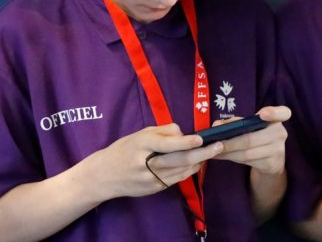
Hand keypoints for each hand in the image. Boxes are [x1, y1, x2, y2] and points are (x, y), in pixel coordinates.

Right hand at [84, 123, 220, 199]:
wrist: (103, 177)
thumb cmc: (123, 150)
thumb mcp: (139, 134)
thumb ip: (162, 132)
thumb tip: (183, 133)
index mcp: (141, 145)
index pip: (167, 144)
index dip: (185, 141)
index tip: (201, 138)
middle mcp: (146, 164)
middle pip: (178, 160)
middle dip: (202, 153)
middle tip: (219, 146)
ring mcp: (150, 179)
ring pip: (181, 171)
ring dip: (199, 162)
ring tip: (213, 152)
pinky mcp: (154, 189)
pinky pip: (176, 179)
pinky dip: (189, 171)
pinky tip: (198, 163)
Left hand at [212, 106, 290, 175]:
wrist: (272, 161)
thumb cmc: (259, 137)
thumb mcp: (251, 127)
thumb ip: (236, 123)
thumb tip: (217, 125)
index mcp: (277, 119)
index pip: (283, 113)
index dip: (273, 113)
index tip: (262, 114)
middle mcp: (280, 134)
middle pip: (251, 139)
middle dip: (230, 142)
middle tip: (214, 144)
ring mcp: (277, 150)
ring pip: (247, 153)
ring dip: (228, 153)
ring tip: (213, 152)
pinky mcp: (271, 164)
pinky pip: (248, 162)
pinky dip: (232, 158)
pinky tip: (221, 156)